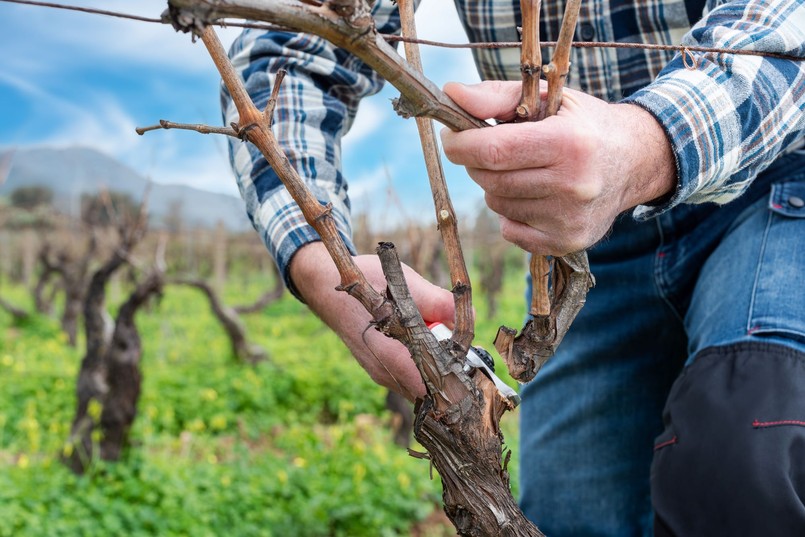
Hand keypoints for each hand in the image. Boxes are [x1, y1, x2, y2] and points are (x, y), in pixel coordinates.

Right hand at [289, 242, 454, 400]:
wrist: (326, 286)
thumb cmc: (365, 281)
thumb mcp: (402, 282)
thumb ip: (435, 300)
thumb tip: (467, 314)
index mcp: (387, 352)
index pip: (427, 386)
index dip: (453, 379)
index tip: (470, 363)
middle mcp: (383, 370)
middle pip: (428, 391)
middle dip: (451, 375)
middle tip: (466, 353)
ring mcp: (381, 373)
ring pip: (420, 387)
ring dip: (439, 371)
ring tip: (449, 347)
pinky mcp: (382, 369)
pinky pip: (411, 379)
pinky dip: (426, 367)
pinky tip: (432, 344)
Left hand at [441, 81, 676, 254]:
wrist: (635, 161)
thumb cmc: (581, 124)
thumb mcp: (547, 97)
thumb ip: (495, 96)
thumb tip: (450, 94)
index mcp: (568, 143)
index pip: (492, 150)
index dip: (460, 144)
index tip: (451, 136)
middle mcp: (573, 185)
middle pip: (490, 179)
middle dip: (478, 162)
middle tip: (491, 149)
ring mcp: (570, 219)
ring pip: (498, 204)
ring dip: (496, 186)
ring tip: (523, 169)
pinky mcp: (567, 242)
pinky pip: (510, 231)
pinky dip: (511, 213)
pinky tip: (534, 195)